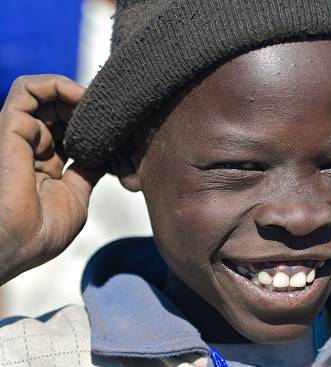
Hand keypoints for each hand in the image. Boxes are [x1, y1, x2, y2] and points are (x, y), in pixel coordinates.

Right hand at [0, 75, 103, 284]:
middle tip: (114, 114)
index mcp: (44, 163)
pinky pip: (28, 89)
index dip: (94, 124)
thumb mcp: (75, 199)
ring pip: (45, 94)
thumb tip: (104, 157)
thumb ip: (86, 173)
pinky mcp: (9, 126)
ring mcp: (19, 135)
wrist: (14, 246)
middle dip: (90, 108)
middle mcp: (30, 146)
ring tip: (100, 105)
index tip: (120, 128)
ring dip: (76, 93)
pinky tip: (83, 98)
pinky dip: (57, 85)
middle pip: (61, 110)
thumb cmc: (40, 233)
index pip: (70, 130)